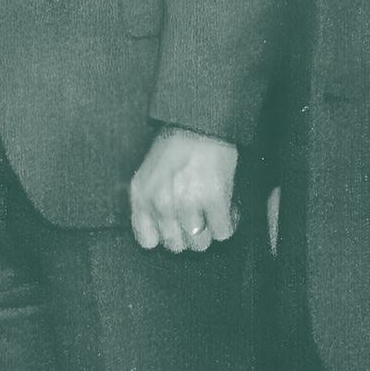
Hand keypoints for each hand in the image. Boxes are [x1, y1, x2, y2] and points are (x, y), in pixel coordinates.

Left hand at [128, 126, 238, 252]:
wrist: (200, 124)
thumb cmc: (175, 148)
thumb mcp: (148, 175)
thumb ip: (146, 205)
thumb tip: (155, 237)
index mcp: (142, 195)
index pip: (147, 241)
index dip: (162, 237)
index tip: (173, 227)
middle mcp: (161, 202)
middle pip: (177, 246)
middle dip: (187, 235)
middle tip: (195, 218)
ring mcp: (187, 202)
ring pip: (200, 244)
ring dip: (208, 231)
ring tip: (210, 213)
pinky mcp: (214, 199)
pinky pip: (222, 232)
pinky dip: (227, 224)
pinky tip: (224, 209)